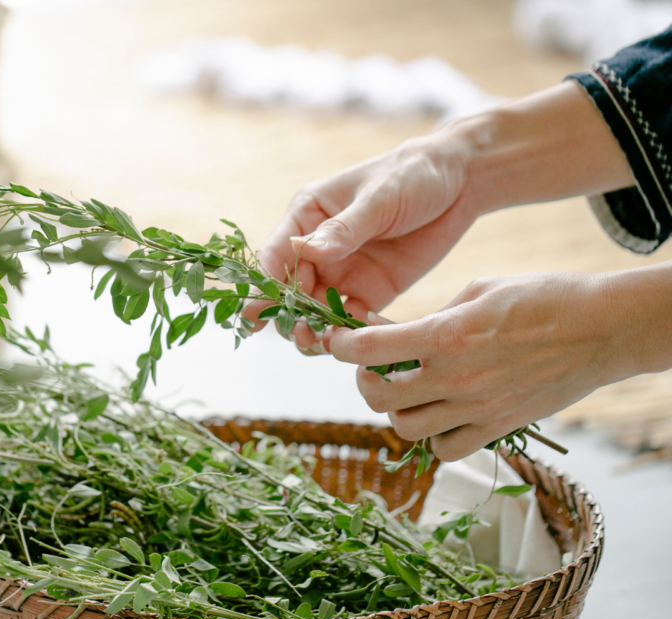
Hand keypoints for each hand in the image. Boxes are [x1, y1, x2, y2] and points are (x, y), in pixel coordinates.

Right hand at [243, 127, 481, 351]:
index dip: (264, 286)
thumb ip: (344, 229)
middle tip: (301, 334)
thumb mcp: (379, 198)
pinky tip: (356, 344)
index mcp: (308, 216)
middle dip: (290, 316)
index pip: (276, 255)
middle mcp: (318, 249)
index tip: (256, 315)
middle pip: (291, 291)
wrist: (462, 181)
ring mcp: (342, 273)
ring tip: (321, 344)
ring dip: (314, 331)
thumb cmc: (413, 174)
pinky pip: (350, 320)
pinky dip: (349, 335)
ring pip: (315, 312)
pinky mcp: (371, 291)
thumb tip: (305, 251)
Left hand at [325, 272, 633, 459]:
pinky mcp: (498, 427)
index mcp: (445, 335)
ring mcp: (476, 408)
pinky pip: (445, 450)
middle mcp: (455, 377)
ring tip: (408, 390)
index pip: (368, 350)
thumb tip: (392, 334)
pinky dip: (433, 437)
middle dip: (365, 379)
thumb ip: (431, 317)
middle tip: (375, 367)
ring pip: (405, 428)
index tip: (339, 340)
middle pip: (377, 396)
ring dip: (396, 409)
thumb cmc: (541, 296)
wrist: (603, 327)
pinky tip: (440, 413)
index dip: (341, 345)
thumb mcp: (476, 290)